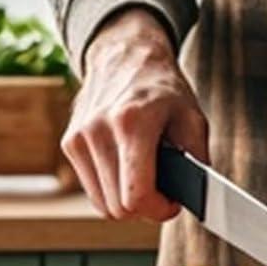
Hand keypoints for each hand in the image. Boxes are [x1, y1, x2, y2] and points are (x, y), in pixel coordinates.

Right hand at [63, 7, 206, 221]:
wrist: (127, 55)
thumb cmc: (163, 87)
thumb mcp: (191, 116)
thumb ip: (196, 157)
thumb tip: (197, 194)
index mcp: (132, 122)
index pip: (136, 195)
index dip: (159, 209)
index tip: (173, 205)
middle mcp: (99, 131)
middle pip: (117, 207)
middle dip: (145, 209)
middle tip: (165, 196)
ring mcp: (79, 138)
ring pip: (101, 204)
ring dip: (126, 202)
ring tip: (149, 182)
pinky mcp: (69, 143)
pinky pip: (91, 189)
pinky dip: (111, 190)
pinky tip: (128, 171)